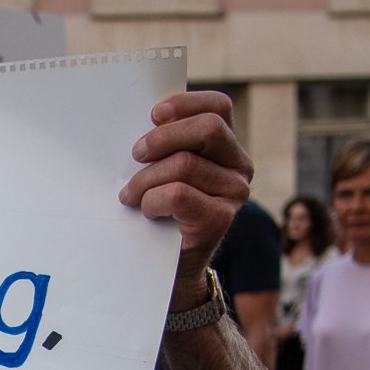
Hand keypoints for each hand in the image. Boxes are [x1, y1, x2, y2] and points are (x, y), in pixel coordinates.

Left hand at [118, 92, 252, 301]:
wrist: (165, 266)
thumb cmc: (158, 209)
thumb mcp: (162, 168)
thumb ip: (163, 144)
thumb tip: (136, 118)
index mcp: (227, 146)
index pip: (219, 107)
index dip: (186, 104)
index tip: (153, 114)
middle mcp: (239, 167)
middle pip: (208, 128)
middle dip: (163, 138)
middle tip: (135, 155)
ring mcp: (235, 193)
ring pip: (186, 164)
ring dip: (146, 179)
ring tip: (130, 195)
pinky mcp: (221, 219)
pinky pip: (179, 194)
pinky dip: (153, 200)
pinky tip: (146, 211)